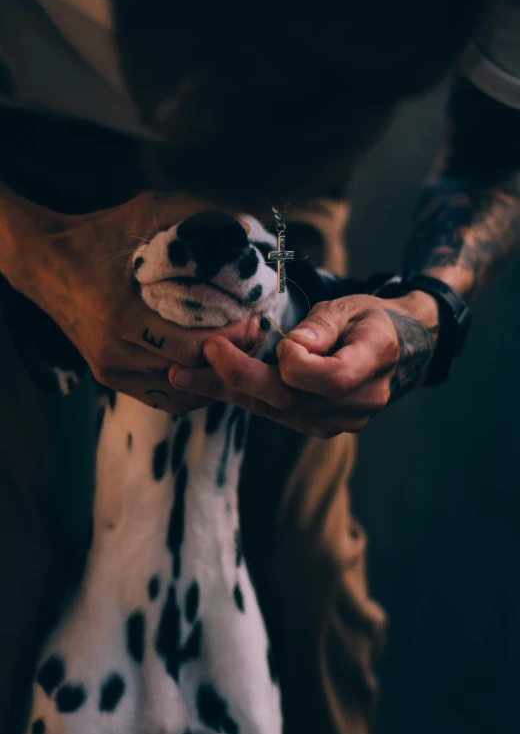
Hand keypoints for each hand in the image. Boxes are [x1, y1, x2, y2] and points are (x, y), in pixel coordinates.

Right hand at [1, 188, 261, 411]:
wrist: (47, 263)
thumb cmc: (101, 234)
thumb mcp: (145, 213)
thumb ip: (195, 214)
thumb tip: (247, 228)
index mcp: (121, 313)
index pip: (192, 345)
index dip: (232, 337)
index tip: (255, 319)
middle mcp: (114, 349)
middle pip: (189, 370)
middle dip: (229, 355)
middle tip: (255, 335)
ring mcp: (110, 368)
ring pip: (179, 391)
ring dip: (214, 375)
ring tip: (239, 351)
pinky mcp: (109, 377)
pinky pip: (163, 399)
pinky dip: (192, 389)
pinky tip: (210, 368)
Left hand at [168, 291, 439, 436]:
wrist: (396, 350)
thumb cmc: (368, 319)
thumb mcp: (350, 307)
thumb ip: (322, 326)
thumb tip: (290, 346)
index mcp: (375, 360)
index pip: (332, 378)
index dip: (298, 364)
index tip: (275, 339)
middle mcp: (361, 400)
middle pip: (293, 400)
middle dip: (240, 379)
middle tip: (200, 357)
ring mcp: (341, 421)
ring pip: (276, 412)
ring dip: (227, 392)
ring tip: (183, 375)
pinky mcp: (320, 427)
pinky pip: (276, 416)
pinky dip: (241, 399)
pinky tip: (208, 385)